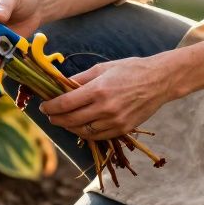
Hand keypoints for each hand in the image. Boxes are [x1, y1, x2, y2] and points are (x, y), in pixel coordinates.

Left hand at [39, 57, 171, 140]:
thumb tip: (60, 86)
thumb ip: (80, 79)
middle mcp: (106, 108)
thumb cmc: (130, 70)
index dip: (50, 107)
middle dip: (56, 119)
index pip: (65, 104)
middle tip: (49, 115)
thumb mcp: (102, 68)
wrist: (159, 80)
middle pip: (71, 120)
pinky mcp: (123, 129)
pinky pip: (98, 136)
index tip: (44, 106)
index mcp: (98, 90)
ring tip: (63, 121)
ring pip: (83, 132)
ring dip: (69, 128)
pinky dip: (85, 133)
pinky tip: (80, 126)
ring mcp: (115, 121)